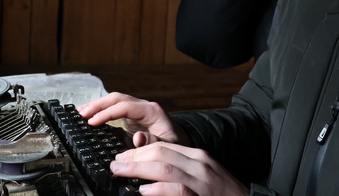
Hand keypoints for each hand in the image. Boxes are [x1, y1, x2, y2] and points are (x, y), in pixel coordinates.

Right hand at [77, 92, 188, 144]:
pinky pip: (115, 108)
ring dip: (98, 105)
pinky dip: (102, 110)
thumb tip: (138, 137)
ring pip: (115, 100)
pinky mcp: (133, 116)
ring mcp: (137, 110)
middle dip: (98, 104)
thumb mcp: (168, 144)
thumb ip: (153, 141)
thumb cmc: (174, 143)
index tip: (93, 122)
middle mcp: (144, 107)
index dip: (107, 113)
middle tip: (81, 113)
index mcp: (152, 111)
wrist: (180, 141)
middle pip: (118, 98)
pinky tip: (91, 114)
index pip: (125, 106)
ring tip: (81, 112)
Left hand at [110, 142, 248, 195]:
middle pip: (162, 152)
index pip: (165, 146)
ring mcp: (201, 181)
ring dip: (138, 168)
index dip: (140, 150)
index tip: (123, 157)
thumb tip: (151, 174)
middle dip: (135, 156)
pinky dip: (159, 189)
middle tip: (116, 163)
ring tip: (121, 171)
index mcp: (199, 157)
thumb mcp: (203, 176)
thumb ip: (180, 170)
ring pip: (166, 167)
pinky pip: (178, 190)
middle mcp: (200, 165)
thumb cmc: (222, 195)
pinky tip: (144, 191)